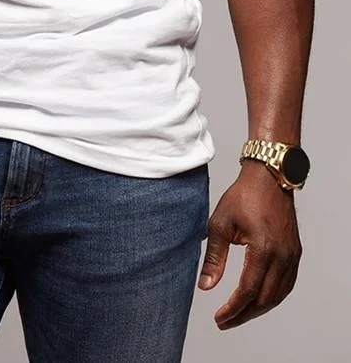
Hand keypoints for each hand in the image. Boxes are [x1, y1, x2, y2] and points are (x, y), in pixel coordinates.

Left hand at [197, 159, 301, 328]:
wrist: (268, 178)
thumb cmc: (243, 196)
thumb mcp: (220, 224)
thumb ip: (215, 257)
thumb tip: (206, 286)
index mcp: (263, 249)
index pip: (248, 291)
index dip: (233, 309)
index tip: (219, 318)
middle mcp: (282, 256)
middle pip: (264, 299)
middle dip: (243, 315)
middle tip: (224, 322)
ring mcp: (291, 255)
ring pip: (277, 295)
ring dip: (258, 309)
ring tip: (238, 314)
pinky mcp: (294, 252)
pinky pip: (286, 284)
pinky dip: (272, 297)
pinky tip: (258, 299)